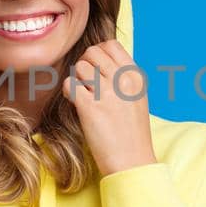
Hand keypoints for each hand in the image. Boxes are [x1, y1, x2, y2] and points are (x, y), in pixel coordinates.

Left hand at [61, 40, 156, 175]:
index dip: (98, 53)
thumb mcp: (137, 98)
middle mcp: (123, 81)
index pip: (111, 45)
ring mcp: (108, 93)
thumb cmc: (132, 132)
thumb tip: (100, 60)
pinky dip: (68, 92)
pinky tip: (75, 103)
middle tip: (86, 82)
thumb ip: (123, 78)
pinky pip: (70, 84)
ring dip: (77, 79)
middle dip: (84, 64)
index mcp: (136, 77)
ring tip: (82, 95)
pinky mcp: (91, 108)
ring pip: (81, 66)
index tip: (96, 69)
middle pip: (93, 52)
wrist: (132, 162)